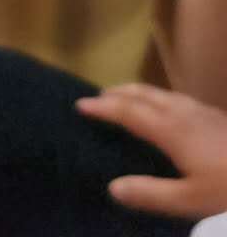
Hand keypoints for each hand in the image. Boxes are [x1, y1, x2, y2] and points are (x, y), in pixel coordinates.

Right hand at [78, 84, 226, 218]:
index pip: (129, 111)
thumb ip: (151, 194)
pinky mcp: (218, 117)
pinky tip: (169, 112)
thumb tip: (113, 186)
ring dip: (139, 93)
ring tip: (128, 99)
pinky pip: (177, 99)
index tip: (81, 105)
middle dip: (119, 92)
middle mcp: (184, 113)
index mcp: (172, 130)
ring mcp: (203, 112)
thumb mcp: (191, 201)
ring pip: (162, 94)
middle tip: (99, 97)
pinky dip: (158, 99)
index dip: (104, 107)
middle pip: (144, 94)